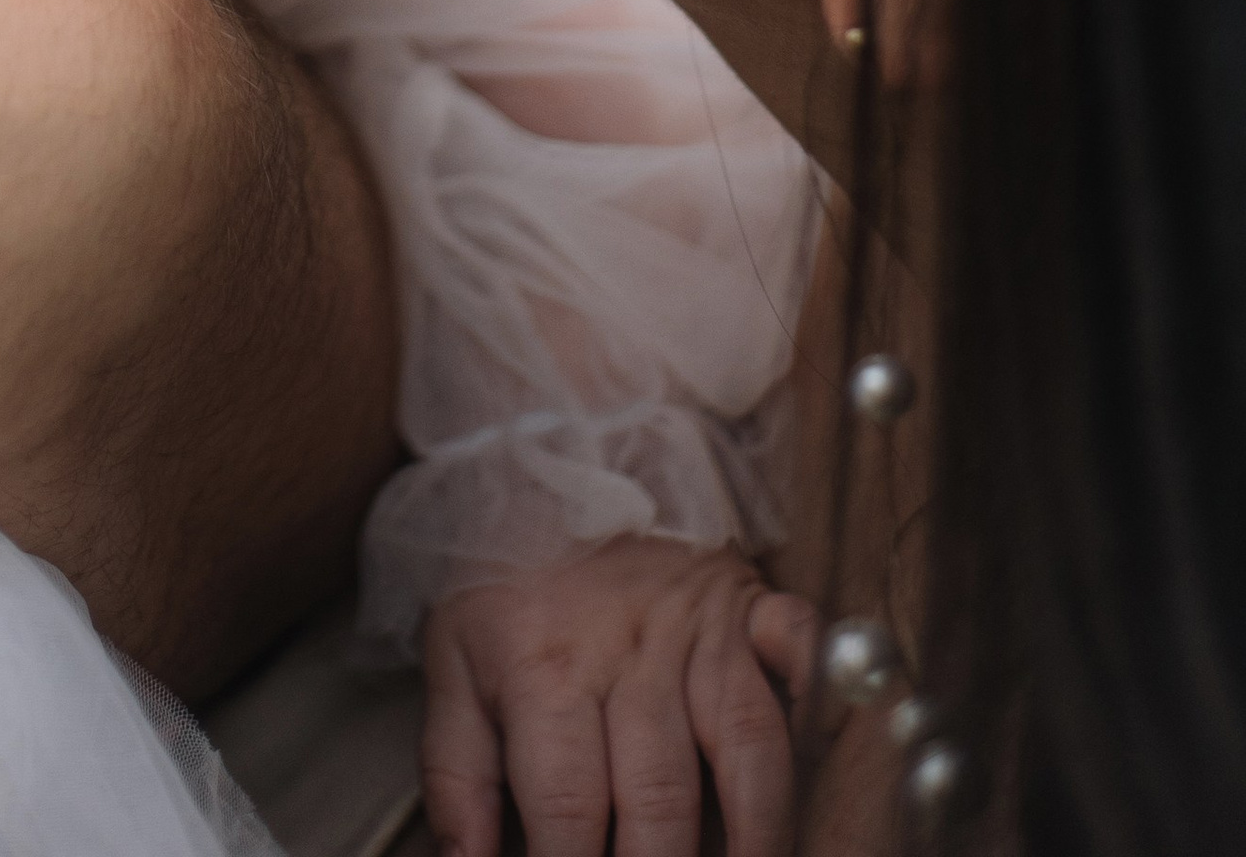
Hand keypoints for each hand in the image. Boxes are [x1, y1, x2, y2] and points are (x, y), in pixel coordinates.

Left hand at [420, 535, 815, 856]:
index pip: (567, 810)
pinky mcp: (750, 602)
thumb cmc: (504, 571)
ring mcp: (699, 628)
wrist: (556, 452)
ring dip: (758, 835)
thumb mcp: (451, 658)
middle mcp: (627, 655)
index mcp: (544, 671)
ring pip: (744, 747)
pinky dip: (818, 710)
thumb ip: (456, 773)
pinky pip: (802, 654)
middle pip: (661, 798)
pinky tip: (820, 769)